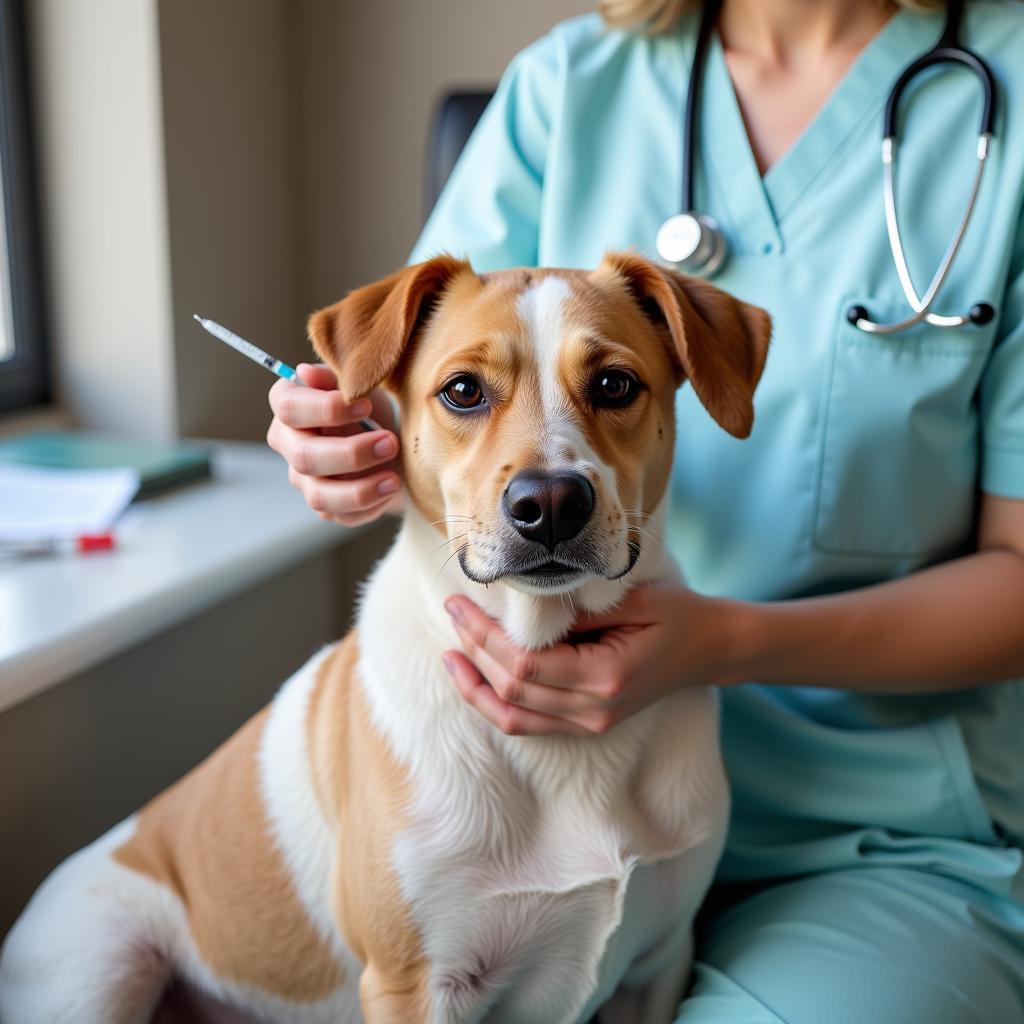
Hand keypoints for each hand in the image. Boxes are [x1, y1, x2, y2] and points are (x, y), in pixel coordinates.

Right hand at [267, 363, 403, 526]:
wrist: (394, 441)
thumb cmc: (371, 408)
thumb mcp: (360, 384)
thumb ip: (336, 376)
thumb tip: (305, 373)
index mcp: (291, 408)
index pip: (288, 408)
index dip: (326, 409)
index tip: (365, 405)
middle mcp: (290, 445)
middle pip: (303, 457)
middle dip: (351, 453)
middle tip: (390, 442)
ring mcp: (305, 480)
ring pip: (319, 496)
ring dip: (360, 490)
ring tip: (394, 478)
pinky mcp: (327, 507)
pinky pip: (342, 515)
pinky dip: (370, 504)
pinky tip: (390, 488)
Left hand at [442, 584, 741, 736]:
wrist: (710, 649)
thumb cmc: (677, 614)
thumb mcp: (635, 599)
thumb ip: (581, 606)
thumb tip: (524, 601)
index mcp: (607, 678)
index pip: (526, 666)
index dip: (485, 637)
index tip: (462, 602)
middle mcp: (595, 711)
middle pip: (513, 691)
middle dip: (474, 650)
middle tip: (453, 610)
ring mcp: (590, 724)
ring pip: (513, 718)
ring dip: (475, 685)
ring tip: (450, 650)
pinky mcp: (585, 725)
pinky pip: (527, 725)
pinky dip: (494, 703)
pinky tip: (473, 676)